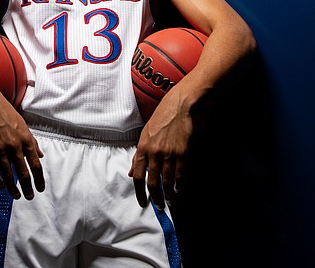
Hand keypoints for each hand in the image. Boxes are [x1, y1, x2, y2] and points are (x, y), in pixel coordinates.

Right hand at [0, 85, 44, 199]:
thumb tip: (40, 155)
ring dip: (13, 188)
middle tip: (29, 196)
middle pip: (24, 174)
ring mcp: (0, 149)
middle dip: (28, 188)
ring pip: (9, 175)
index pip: (36, 165)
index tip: (40, 188)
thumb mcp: (23, 125)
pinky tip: (2, 186)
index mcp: (26, 139)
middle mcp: (14, 146)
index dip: (39, 179)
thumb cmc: (6, 113)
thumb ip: (32, 142)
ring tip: (16, 195)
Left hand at [128, 93, 191, 208]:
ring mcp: (169, 153)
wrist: (176, 107)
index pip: (138, 177)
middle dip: (156, 198)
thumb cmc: (159, 121)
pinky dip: (180, 184)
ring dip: (170, 194)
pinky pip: (181, 174)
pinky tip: (180, 188)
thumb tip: (131, 173)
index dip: (139, 193)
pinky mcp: (182, 152)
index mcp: (142, 149)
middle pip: (153, 183)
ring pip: (168, 181)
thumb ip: (138, 156)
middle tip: (159, 206)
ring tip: (171, 201)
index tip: (142, 203)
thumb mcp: (143, 136)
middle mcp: (154, 153)